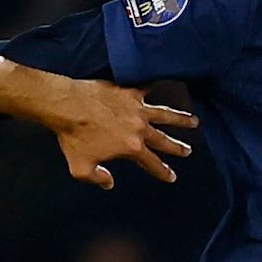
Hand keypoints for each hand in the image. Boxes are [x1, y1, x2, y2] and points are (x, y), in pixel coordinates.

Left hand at [43, 80, 195, 188]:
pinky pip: (147, 85)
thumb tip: (109, 182)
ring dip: (180, 119)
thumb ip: (98, 178)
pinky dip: (157, 83)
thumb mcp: (81, 168)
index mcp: (131, 148)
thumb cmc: (72, 137)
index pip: (152, 163)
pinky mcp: (129, 91)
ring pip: (165, 114)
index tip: (172, 177)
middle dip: (177, 147)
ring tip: (193, 121)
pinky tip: (166, 79)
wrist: (67, 106)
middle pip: (163, 140)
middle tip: (187, 151)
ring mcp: (136, 108)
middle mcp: (140, 129)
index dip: (163, 172)